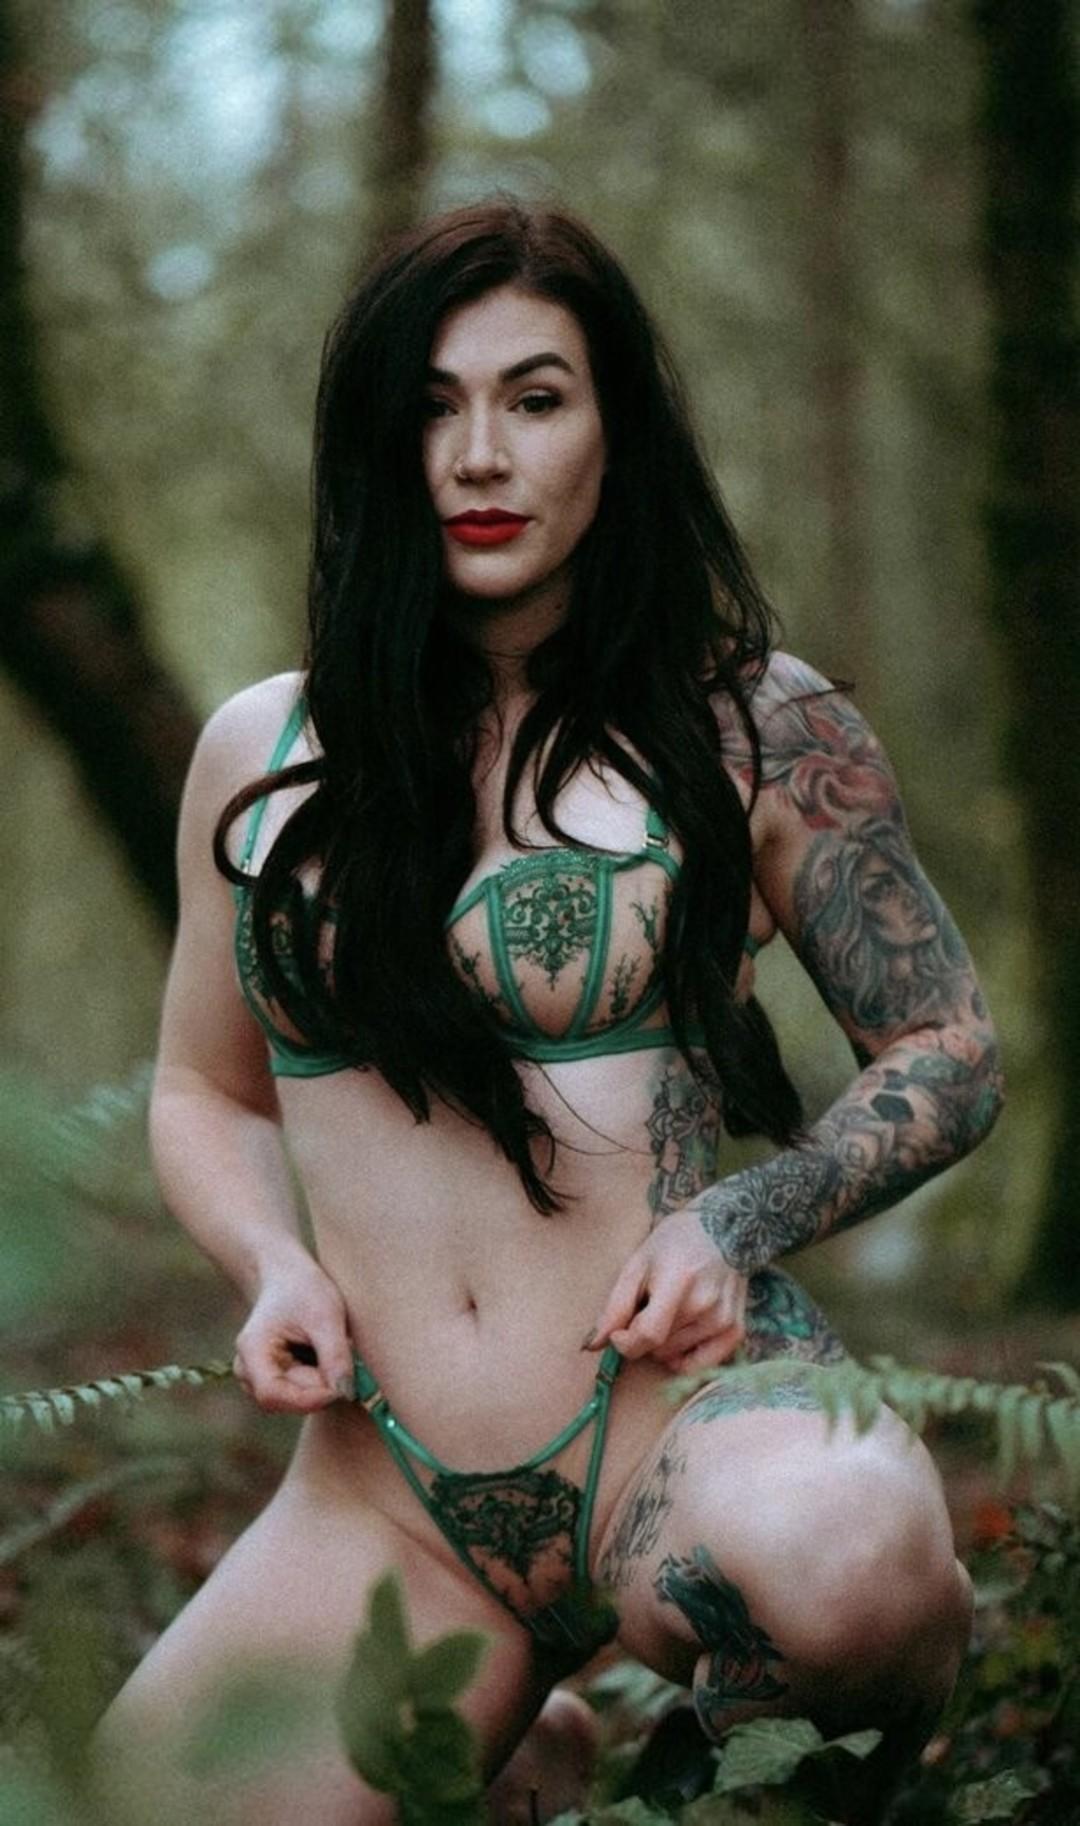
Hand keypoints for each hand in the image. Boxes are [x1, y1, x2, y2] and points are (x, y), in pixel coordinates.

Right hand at [232, 1260, 354, 1413]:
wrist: (288, 1274)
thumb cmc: (304, 1289)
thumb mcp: (326, 1317)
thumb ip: (335, 1356)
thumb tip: (346, 1393)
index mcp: (252, 1351)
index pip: (273, 1395)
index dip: (309, 1398)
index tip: (342, 1387)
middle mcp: (246, 1370)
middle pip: (285, 1400)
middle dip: (318, 1388)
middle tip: (343, 1359)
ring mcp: (255, 1377)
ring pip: (293, 1400)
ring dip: (318, 1384)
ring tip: (329, 1351)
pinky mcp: (270, 1379)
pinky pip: (296, 1394)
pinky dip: (315, 1381)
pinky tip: (321, 1356)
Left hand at [584, 1208, 747, 1373]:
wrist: (726, 1227)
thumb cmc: (675, 1242)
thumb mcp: (637, 1264)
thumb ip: (615, 1307)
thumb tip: (592, 1345)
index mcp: (678, 1282)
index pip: (648, 1335)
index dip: (625, 1342)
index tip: (618, 1333)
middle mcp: (705, 1305)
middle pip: (657, 1348)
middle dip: (642, 1336)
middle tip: (649, 1307)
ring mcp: (723, 1320)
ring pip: (674, 1357)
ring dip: (661, 1344)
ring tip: (669, 1312)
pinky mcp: (736, 1330)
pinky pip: (700, 1367)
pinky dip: (683, 1360)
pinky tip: (679, 1338)